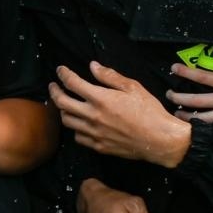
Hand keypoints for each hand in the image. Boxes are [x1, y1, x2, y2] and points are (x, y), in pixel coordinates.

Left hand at [50, 62, 189, 166]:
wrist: (159, 140)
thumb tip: (92, 66)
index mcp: (101, 99)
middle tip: (53, 86)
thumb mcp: (133, 87)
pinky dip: (75, 128)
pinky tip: (79, 123)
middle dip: (54, 91)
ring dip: (62, 110)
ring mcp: (94, 133)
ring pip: (67, 121)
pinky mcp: (98, 146)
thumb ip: (110, 76)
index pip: (72, 83)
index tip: (60, 70)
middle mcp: (93, 116)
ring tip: (64, 104)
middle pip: (62, 103)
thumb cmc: (149, 111)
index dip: (63, 74)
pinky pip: (78, 137)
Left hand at [164, 54, 212, 138]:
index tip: (175, 68)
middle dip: (179, 96)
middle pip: (196, 99)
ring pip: (200, 116)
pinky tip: (192, 124)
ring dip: (185, 114)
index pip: (204, 76)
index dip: (188, 72)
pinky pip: (211, 124)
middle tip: (168, 93)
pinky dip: (199, 124)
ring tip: (175, 112)